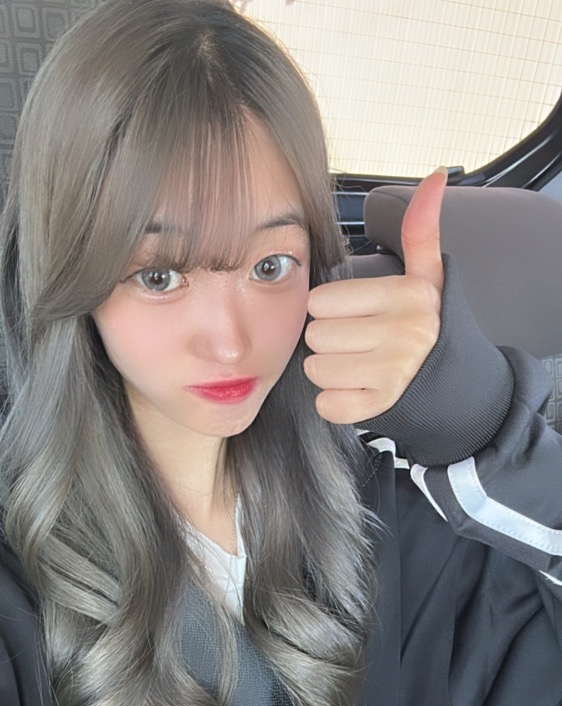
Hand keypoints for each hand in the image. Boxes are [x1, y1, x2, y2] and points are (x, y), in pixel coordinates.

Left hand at [304, 168, 446, 423]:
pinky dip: (338, 403)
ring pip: (316, 369)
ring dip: (331, 374)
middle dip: (330, 343)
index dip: (331, 311)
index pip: (320, 301)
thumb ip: (421, 230)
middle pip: (315, 336)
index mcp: (405, 294)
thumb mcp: (428, 278)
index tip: (359, 318)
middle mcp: (403, 331)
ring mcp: (394, 372)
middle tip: (361, 346)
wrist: (458, 387)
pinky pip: (328, 404)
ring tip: (360, 368)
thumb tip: (436, 175)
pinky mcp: (383, 407)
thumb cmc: (428, 329)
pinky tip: (361, 392)